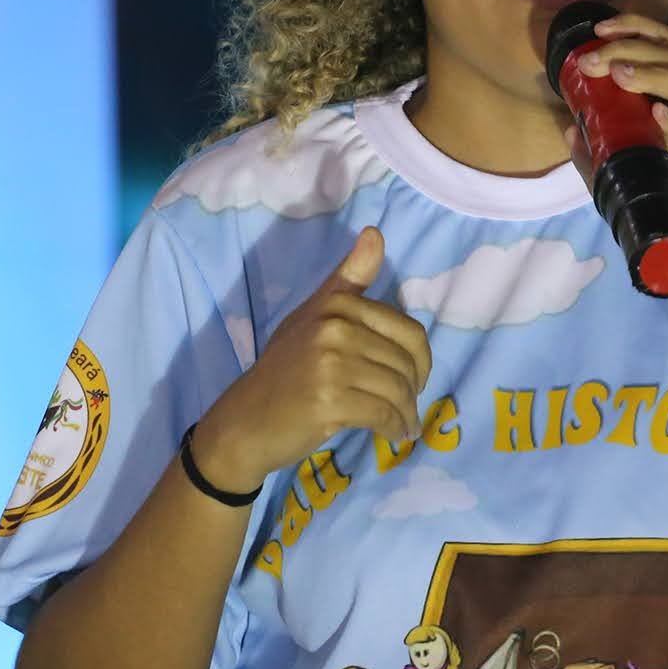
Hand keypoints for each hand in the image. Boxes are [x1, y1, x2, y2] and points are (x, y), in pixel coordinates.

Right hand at [193, 227, 430, 492]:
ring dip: (407, 414)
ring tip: (404, 425)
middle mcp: (334, 327)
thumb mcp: (314, 315)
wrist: (246, 419)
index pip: (408, 330)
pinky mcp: (329, 400)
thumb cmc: (285, 369)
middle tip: (408, 407)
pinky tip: (394, 435)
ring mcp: (330, 364)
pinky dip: (395, 429)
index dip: (421, 359)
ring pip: (397, 390)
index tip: (416, 378)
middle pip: (405, 362)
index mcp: (336, 304)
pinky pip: (383, 415)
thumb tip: (376, 233)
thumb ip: (349, 279)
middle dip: (414, 390)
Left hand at [561, 12, 667, 307]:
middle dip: (635, 50)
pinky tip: (660, 114)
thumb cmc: (658, 215)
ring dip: (656, 77)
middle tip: (595, 58)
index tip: (597, 30)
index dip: (636, 31)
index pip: (666, 53)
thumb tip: (569, 124)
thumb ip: (594, 154)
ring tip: (620, 74)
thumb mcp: (616, 179)